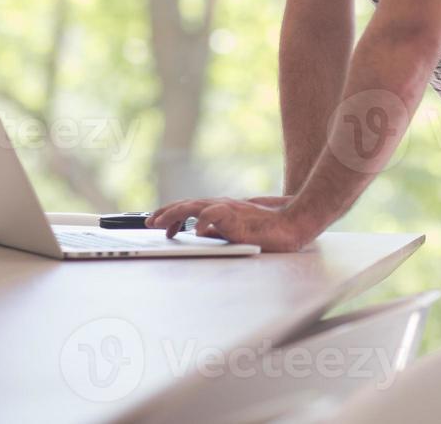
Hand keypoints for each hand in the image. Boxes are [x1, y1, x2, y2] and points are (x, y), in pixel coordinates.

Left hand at [146, 197, 319, 251]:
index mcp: (220, 209)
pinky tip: (195, 230)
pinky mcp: (237, 216)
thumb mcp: (236, 231)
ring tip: (161, 223)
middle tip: (149, 223)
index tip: (158, 224)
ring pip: (195, 206)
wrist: (291, 223)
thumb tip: (199, 235)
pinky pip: (216, 214)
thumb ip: (218, 231)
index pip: (190, 207)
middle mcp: (221, 205)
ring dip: (175, 214)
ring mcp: (228, 209)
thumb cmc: (268, 229)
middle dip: (165, 213)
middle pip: (186, 204)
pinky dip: (203, 221)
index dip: (171, 214)